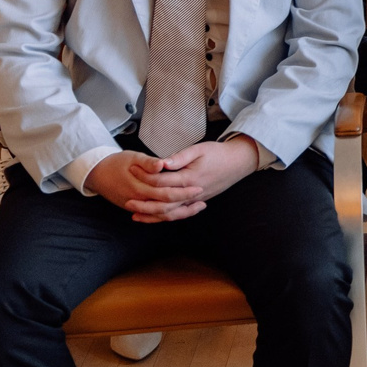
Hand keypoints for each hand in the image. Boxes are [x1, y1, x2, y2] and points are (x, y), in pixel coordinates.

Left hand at [85, 136, 260, 222]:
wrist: (238, 162)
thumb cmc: (218, 153)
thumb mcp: (199, 149)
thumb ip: (179, 157)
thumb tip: (161, 163)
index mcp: (190, 178)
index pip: (162, 181)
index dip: (145, 177)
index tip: (132, 171)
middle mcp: (192, 192)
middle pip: (163, 203)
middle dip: (144, 203)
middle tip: (127, 200)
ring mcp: (196, 199)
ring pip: (171, 213)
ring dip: (152, 215)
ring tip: (135, 215)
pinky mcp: (198, 202)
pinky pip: (180, 214)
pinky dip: (166, 217)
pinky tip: (155, 217)